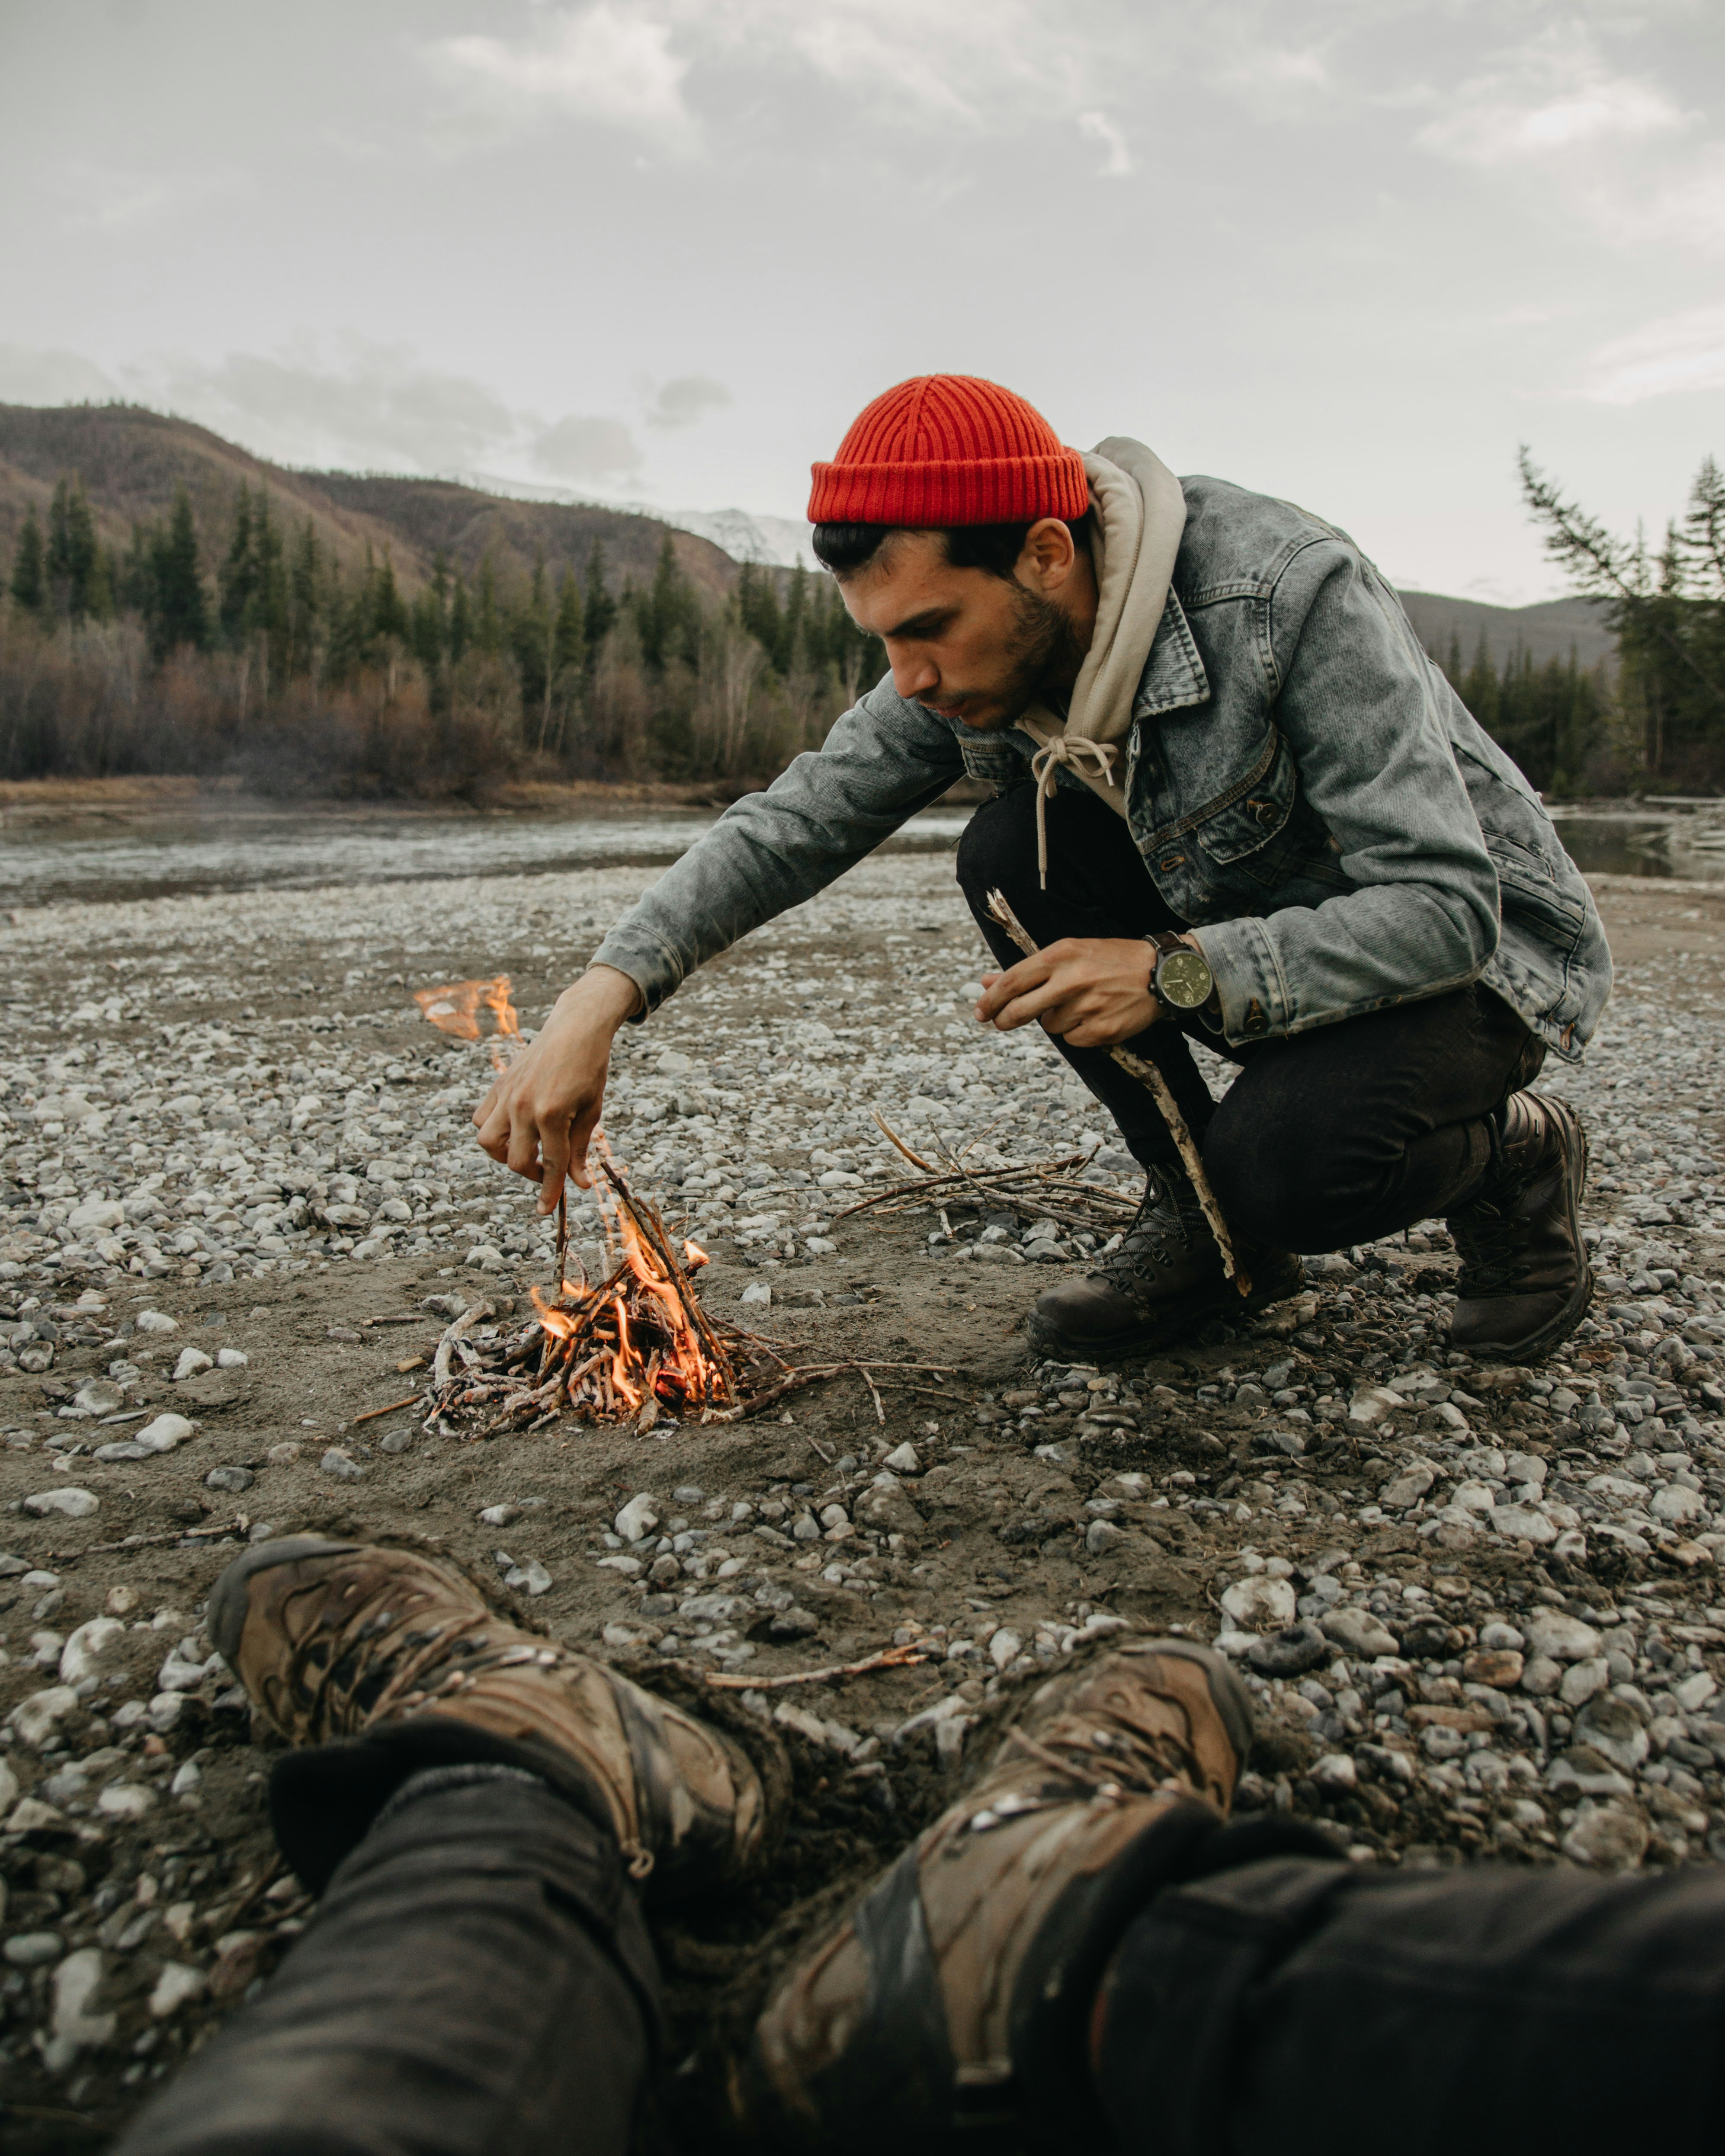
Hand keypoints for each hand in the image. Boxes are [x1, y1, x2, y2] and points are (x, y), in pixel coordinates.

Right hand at [472, 966, 640, 1211]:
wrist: (577, 1027)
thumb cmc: (590, 1068)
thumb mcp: (592, 1111)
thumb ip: (580, 1149)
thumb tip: (579, 1185)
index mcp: (551, 1113)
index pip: (549, 1164)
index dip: (549, 1191)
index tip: (546, 1211)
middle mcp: (522, 1106)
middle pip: (514, 1161)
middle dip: (532, 1174)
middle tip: (548, 1169)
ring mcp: (506, 1095)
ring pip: (487, 1142)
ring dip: (505, 1154)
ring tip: (527, 1150)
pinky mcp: (498, 1085)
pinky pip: (481, 1119)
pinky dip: (492, 1131)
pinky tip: (514, 1129)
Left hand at [975, 936, 1158, 1047]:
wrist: (1161, 973)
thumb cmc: (1109, 959)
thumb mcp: (1069, 953)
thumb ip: (1027, 970)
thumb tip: (986, 982)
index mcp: (1061, 955)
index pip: (1012, 982)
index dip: (990, 1000)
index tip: (979, 1011)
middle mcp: (1071, 980)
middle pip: (1020, 1010)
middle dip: (1005, 1019)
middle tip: (1002, 1022)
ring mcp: (1087, 1007)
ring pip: (1050, 1026)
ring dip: (1056, 1019)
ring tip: (1082, 1002)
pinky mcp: (1102, 1030)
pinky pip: (1073, 1040)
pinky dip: (1079, 1032)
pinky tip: (1096, 1015)